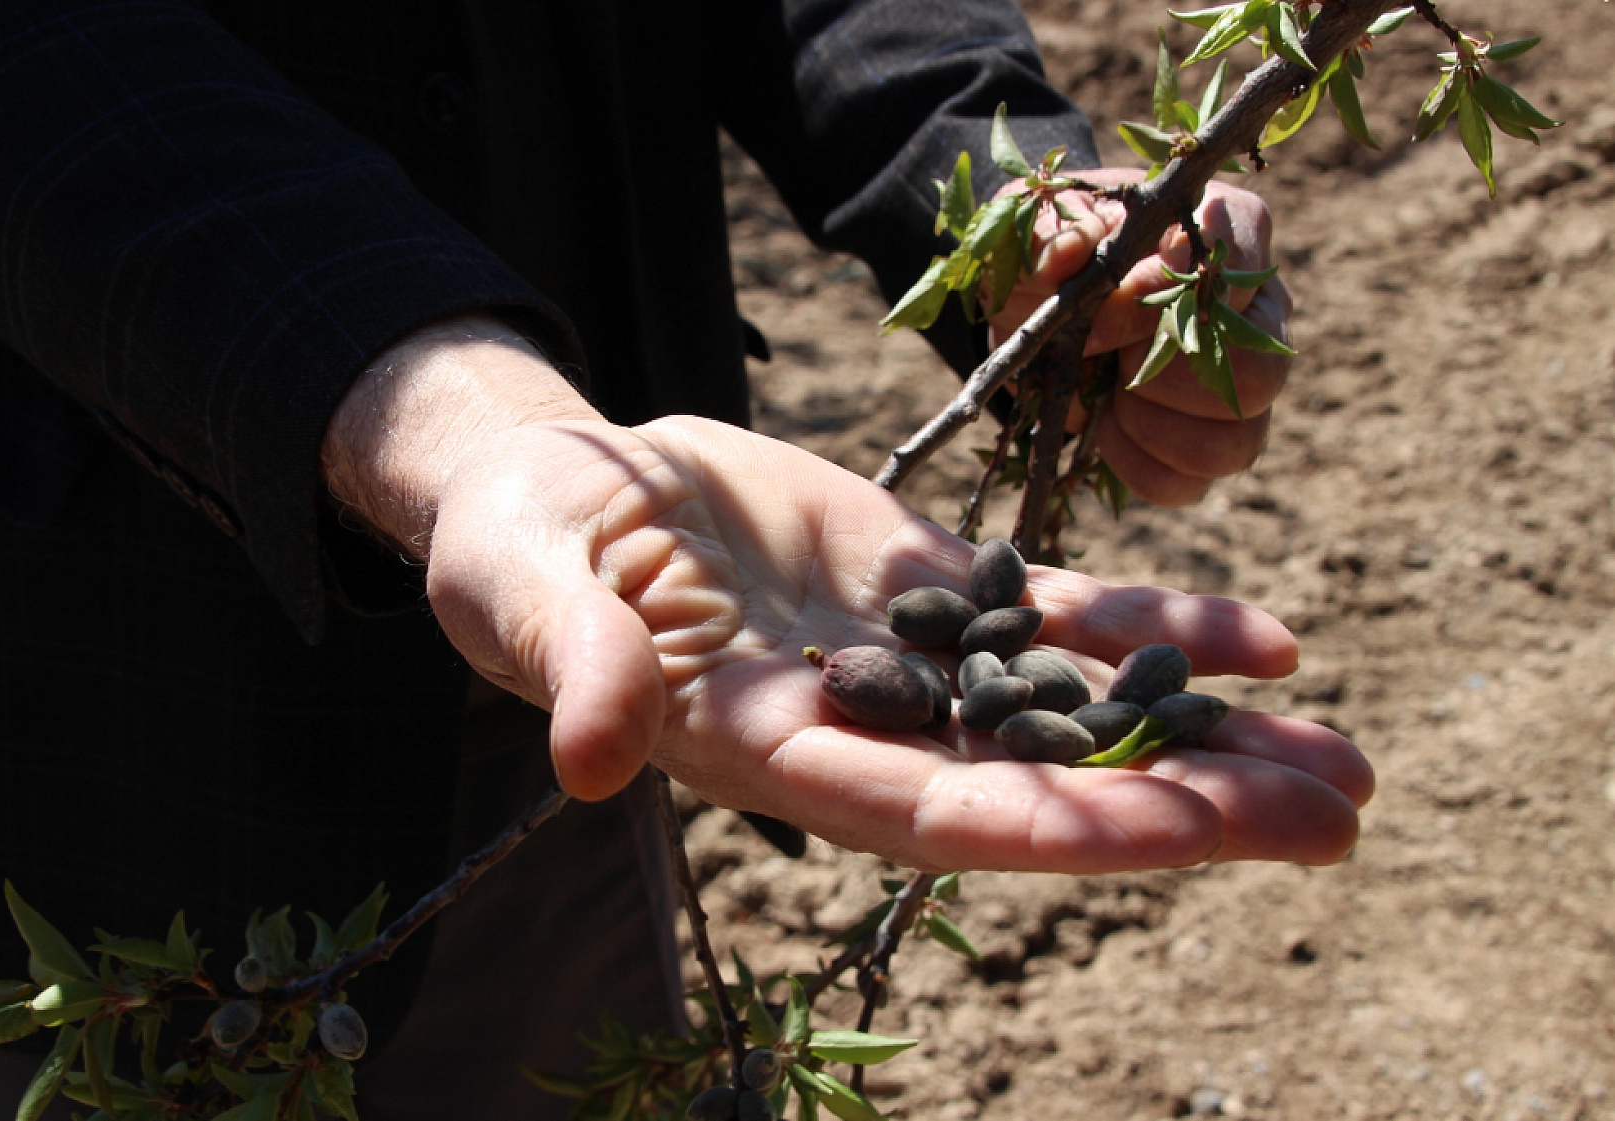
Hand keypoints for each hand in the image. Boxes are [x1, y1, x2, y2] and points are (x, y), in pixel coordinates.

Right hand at [325, 317, 1367, 873]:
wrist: (565, 487)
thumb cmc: (518, 550)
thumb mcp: (525, 593)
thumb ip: (571, 664)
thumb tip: (585, 759)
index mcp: (770, 752)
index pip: (931, 811)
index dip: (1059, 822)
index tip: (1192, 835)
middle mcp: (860, 726)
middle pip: (1041, 778)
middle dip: (1184, 803)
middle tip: (1338, 820)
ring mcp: (905, 657)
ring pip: (1073, 706)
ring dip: (1203, 734)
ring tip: (1340, 761)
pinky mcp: (923, 582)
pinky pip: (1055, 615)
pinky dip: (1155, 630)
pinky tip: (1264, 644)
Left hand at [989, 169, 1293, 506]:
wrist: (1037, 307)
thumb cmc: (1052, 251)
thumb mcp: (1034, 227)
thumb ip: (1049, 233)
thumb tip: (1073, 253)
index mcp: (1227, 232)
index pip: (1242, 257)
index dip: (1171, 286)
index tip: (1115, 288)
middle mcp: (1255, 313)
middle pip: (1261, 371)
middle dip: (1165, 374)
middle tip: (1111, 353)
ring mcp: (1240, 386)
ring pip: (1238, 441)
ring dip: (1152, 425)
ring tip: (1108, 391)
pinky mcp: (1206, 444)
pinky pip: (1192, 483)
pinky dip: (1135, 464)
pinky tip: (1106, 426)